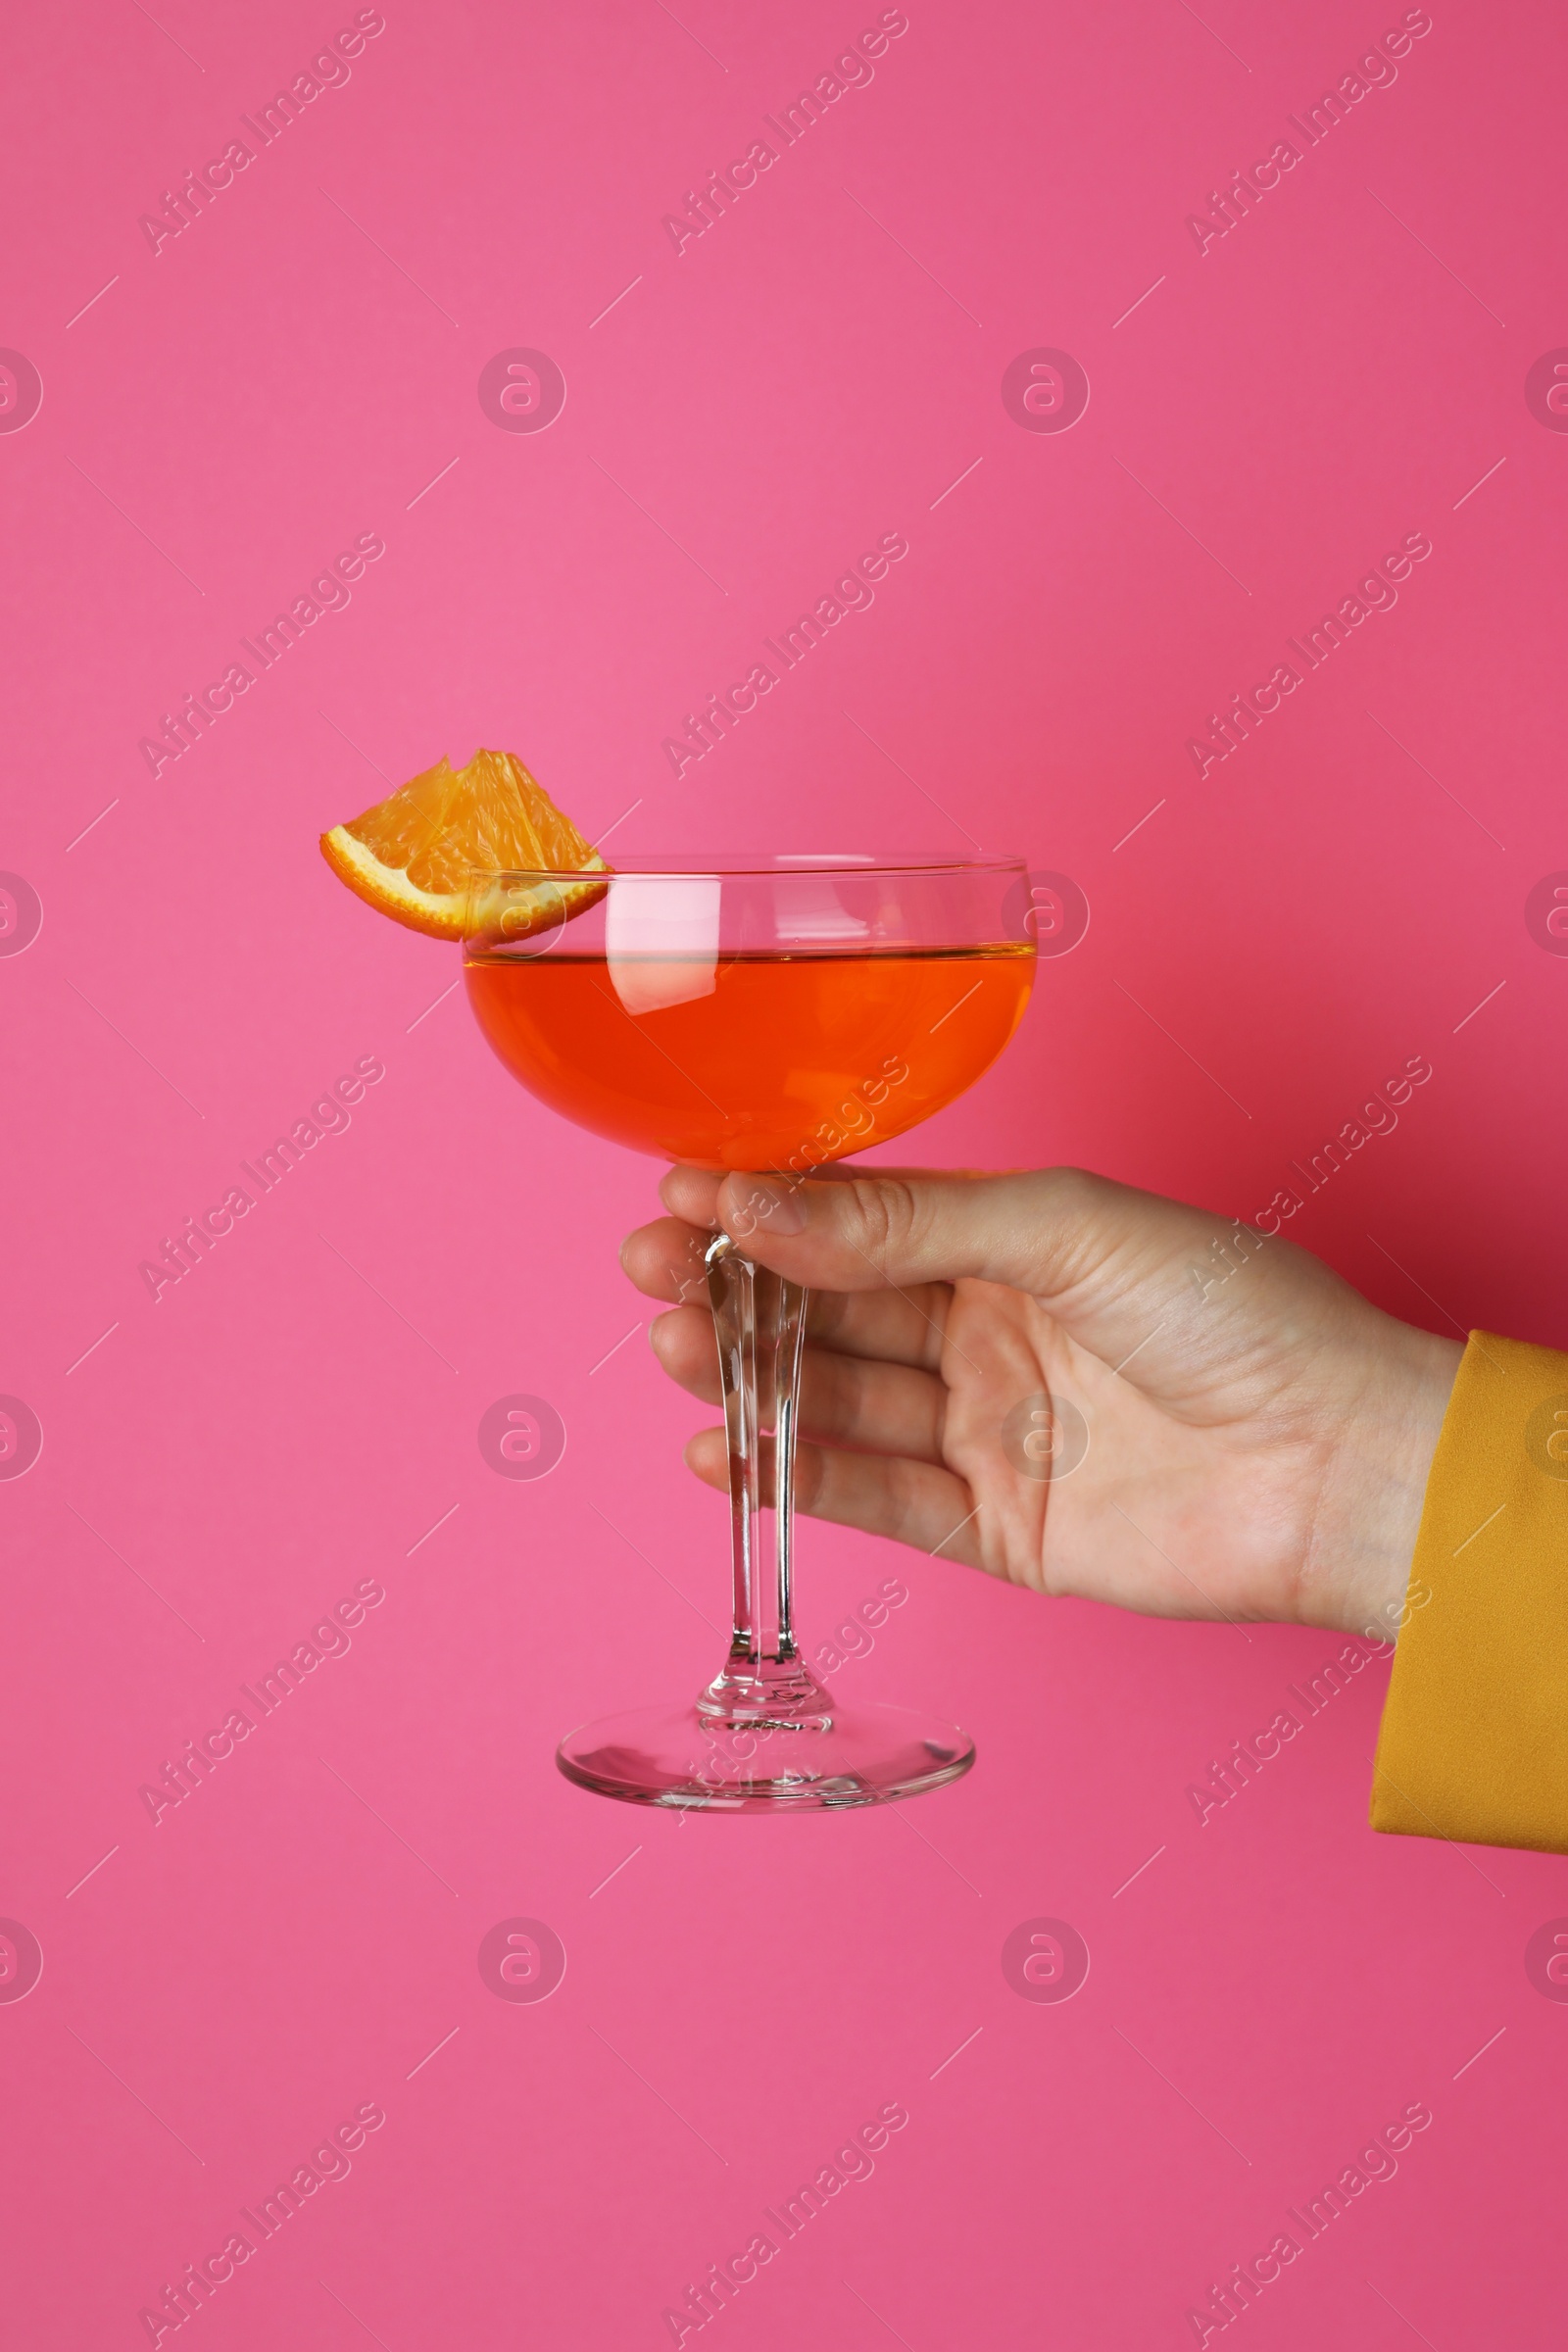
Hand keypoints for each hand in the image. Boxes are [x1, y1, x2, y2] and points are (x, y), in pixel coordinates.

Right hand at [620, 1165, 1461, 1639]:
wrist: (1342, 1459)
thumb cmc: (1238, 1313)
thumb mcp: (1065, 1226)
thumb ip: (909, 1222)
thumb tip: (763, 1201)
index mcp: (1012, 1245)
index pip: (857, 1222)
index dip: (765, 1209)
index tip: (675, 1194)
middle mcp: (990, 1335)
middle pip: (830, 1313)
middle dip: (734, 1289)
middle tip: (650, 1271)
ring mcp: (989, 1434)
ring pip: (838, 1401)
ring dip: (749, 1375)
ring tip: (674, 1347)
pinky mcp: (997, 1531)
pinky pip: (875, 1498)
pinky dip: (795, 1474)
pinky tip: (723, 1443)